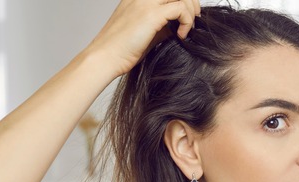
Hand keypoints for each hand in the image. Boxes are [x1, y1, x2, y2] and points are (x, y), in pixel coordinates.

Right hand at [85, 0, 200, 76]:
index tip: (188, 15)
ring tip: (188, 28)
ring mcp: (145, 3)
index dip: (182, 0)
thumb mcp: (146, 32)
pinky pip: (180, 9)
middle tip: (194, 19)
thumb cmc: (122, 50)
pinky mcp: (150, 15)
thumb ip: (162, 24)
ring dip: (191, 11)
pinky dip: (187, 22)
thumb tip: (179, 25)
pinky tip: (180, 35)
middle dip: (191, 2)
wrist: (105, 58)